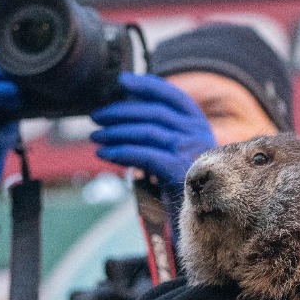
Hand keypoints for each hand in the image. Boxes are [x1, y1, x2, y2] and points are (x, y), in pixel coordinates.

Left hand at [89, 72, 215, 190]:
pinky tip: (103, 154)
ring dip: (115, 133)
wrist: (204, 219)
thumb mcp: (181, 153)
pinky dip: (119, 153)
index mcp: (198, 124)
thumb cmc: (184, 185)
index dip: (147, 85)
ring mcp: (190, 151)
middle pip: (154, 112)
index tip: (122, 81)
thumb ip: (164, 133)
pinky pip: (143, 155)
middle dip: (120, 111)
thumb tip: (126, 115)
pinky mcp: (179, 170)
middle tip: (96, 116)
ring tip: (95, 137)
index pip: (172, 96)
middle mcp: (197, 133)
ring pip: (146, 132)